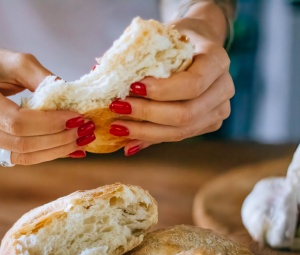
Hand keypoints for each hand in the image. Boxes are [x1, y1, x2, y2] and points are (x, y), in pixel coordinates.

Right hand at [0, 50, 94, 164]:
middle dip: (61, 138)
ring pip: (26, 156)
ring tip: (84, 140)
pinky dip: (52, 154)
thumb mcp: (18, 64)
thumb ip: (43, 79)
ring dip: (60, 150)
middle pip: (25, 144)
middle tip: (86, 129)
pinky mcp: (5, 146)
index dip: (51, 123)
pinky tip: (73, 150)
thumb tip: (72, 96)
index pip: (18, 123)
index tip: (77, 117)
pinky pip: (28, 157)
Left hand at [108, 2, 234, 155]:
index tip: (131, 88)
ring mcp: (219, 110)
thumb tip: (99, 71)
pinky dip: (152, 138)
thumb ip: (140, 57)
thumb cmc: (178, 40)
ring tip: (118, 128)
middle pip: (186, 113)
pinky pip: (178, 136)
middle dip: (148, 115)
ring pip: (182, 131)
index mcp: (217, 61)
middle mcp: (224, 89)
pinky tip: (131, 141)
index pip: (192, 84)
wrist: (199, 47)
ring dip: (146, 132)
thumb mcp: (163, 38)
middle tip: (117, 110)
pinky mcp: (208, 124)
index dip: (162, 91)